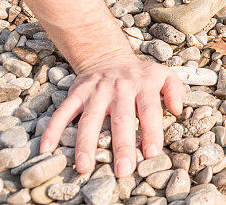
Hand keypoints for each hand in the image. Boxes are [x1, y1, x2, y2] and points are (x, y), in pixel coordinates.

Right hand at [39, 54, 184, 176]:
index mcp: (143, 86)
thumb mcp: (163, 74)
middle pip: (121, 119)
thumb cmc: (139, 74)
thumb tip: (177, 109)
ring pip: (90, 118)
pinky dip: (53, 129)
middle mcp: (120, 89)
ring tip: (84, 167)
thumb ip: (175, 90)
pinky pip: (63, 111)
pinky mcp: (77, 92)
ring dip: (86, 144)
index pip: (149, 111)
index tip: (152, 154)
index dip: (151, 132)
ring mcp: (96, 91)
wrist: (108, 56)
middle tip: (123, 169)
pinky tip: (47, 148)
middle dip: (122, 145)